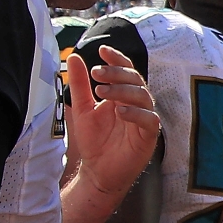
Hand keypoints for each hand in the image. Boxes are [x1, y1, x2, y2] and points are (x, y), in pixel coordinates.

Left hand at [67, 44, 160, 196]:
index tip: (102, 51)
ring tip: (102, 92)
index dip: (117, 59)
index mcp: (122, 95)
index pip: (125, 71)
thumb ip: (80, 84)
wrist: (98, 172)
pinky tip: (119, 111)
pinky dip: (136, 113)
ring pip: (143, 96)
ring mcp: (144, 119)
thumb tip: (73, 57)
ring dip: (123, 90)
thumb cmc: (94, 141)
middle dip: (117, 73)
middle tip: (97, 73)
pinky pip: (149, 120)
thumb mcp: (82, 109)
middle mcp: (136, 104)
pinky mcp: (149, 136)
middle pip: (135, 80)